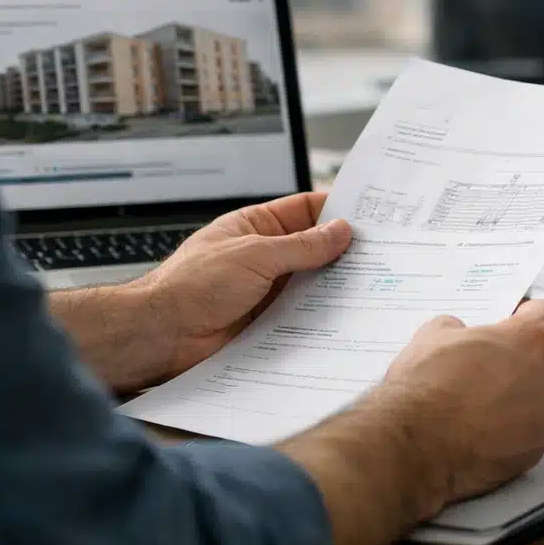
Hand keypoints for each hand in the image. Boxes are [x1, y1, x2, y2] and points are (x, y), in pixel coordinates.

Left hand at [139, 192, 351, 378]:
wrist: (160, 336)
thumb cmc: (190, 286)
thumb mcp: (254, 255)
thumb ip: (302, 246)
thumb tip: (341, 232)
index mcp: (256, 227)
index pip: (306, 210)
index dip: (338, 209)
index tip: (372, 212)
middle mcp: (265, 256)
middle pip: (315, 247)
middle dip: (344, 250)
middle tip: (382, 251)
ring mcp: (268, 290)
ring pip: (314, 283)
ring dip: (337, 284)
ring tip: (372, 283)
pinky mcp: (270, 322)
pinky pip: (305, 314)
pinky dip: (324, 315)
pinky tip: (346, 315)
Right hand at [381, 300, 543, 510]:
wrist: (413, 447)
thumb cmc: (427, 386)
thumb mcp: (435, 334)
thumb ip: (461, 330)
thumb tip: (462, 338)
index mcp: (536, 338)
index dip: (523, 318)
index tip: (508, 326)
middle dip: (522, 363)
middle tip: (487, 371)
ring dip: (522, 400)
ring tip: (483, 407)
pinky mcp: (538, 455)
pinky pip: (532, 434)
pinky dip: (514, 432)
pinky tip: (482, 433)